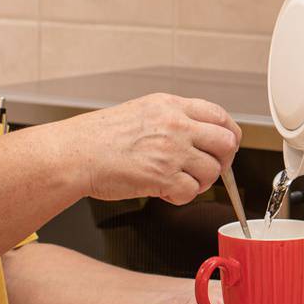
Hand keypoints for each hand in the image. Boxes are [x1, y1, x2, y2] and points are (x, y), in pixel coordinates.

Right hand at [61, 93, 240, 205]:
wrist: (75, 153)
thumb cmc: (100, 137)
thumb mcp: (142, 111)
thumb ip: (174, 119)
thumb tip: (201, 136)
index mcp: (171, 106)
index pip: (220, 116)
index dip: (228, 135)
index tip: (225, 147)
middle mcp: (176, 125)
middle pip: (226, 143)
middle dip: (222, 160)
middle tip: (206, 169)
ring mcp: (171, 151)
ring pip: (212, 171)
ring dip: (199, 182)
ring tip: (178, 181)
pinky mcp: (163, 177)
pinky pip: (192, 193)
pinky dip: (181, 197)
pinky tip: (165, 192)